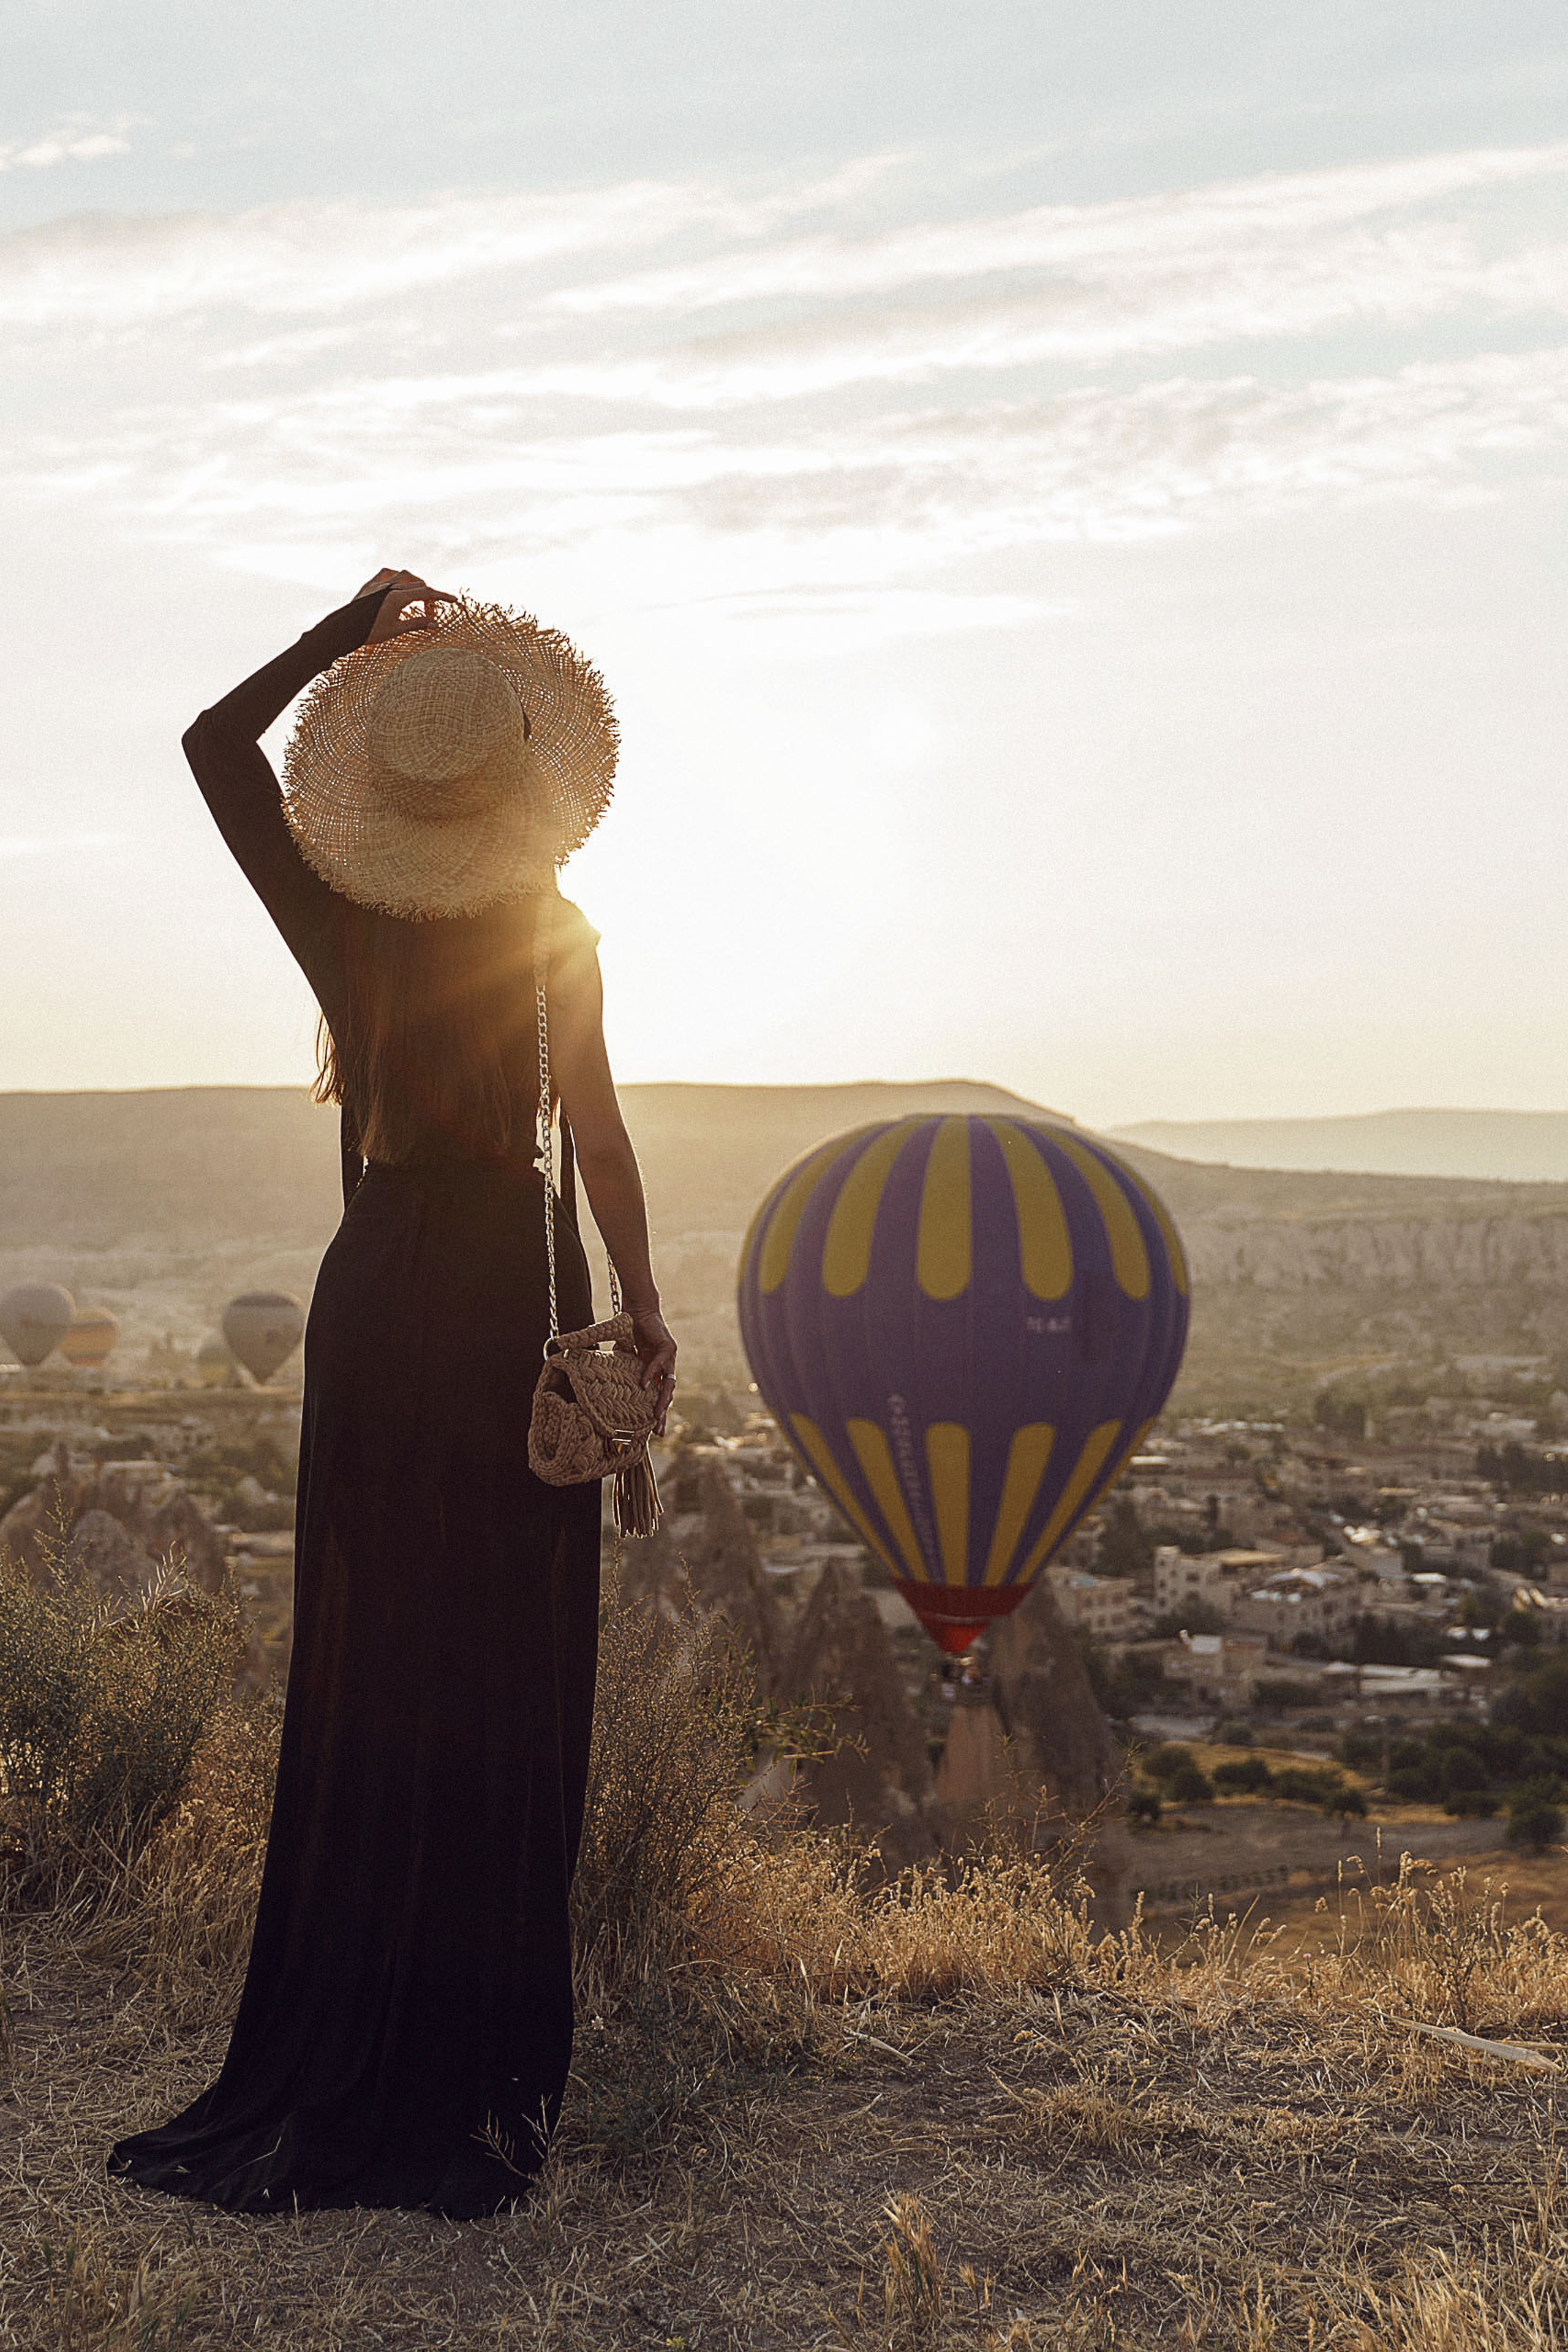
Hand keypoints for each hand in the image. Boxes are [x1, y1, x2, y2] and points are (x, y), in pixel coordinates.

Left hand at [352, 568, 457, 642]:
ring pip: (405, 576)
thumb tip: (436, 624)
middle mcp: (389, 587)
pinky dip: (397, 576)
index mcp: (397, 598)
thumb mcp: (396, 630)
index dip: (442, 596)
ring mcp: (379, 584)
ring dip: (416, 583)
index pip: (426, 593)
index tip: (454, 600)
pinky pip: (387, 573)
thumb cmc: (369, 633)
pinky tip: (400, 582)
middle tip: (431, 613)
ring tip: (419, 595)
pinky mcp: (370, 584)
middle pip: (418, 585)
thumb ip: (417, 624)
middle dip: (429, 597)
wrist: (344, 630)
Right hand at [628, 1306, 676, 1435]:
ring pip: (667, 1383)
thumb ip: (623, 1369)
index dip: (656, 1412)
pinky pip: (658, 1364)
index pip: (658, 1394)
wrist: (638, 1309)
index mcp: (656, 1370)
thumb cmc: (631, 1331)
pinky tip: (643, 1386)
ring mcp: (669, 1357)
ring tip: (656, 1415)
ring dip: (661, 1400)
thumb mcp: (625, 1356)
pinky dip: (650, 1374)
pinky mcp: (668, 1347)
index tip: (653, 1431)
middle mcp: (665, 1366)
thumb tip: (605, 1382)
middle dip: (661, 1413)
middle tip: (658, 1431)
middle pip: (666, 1394)